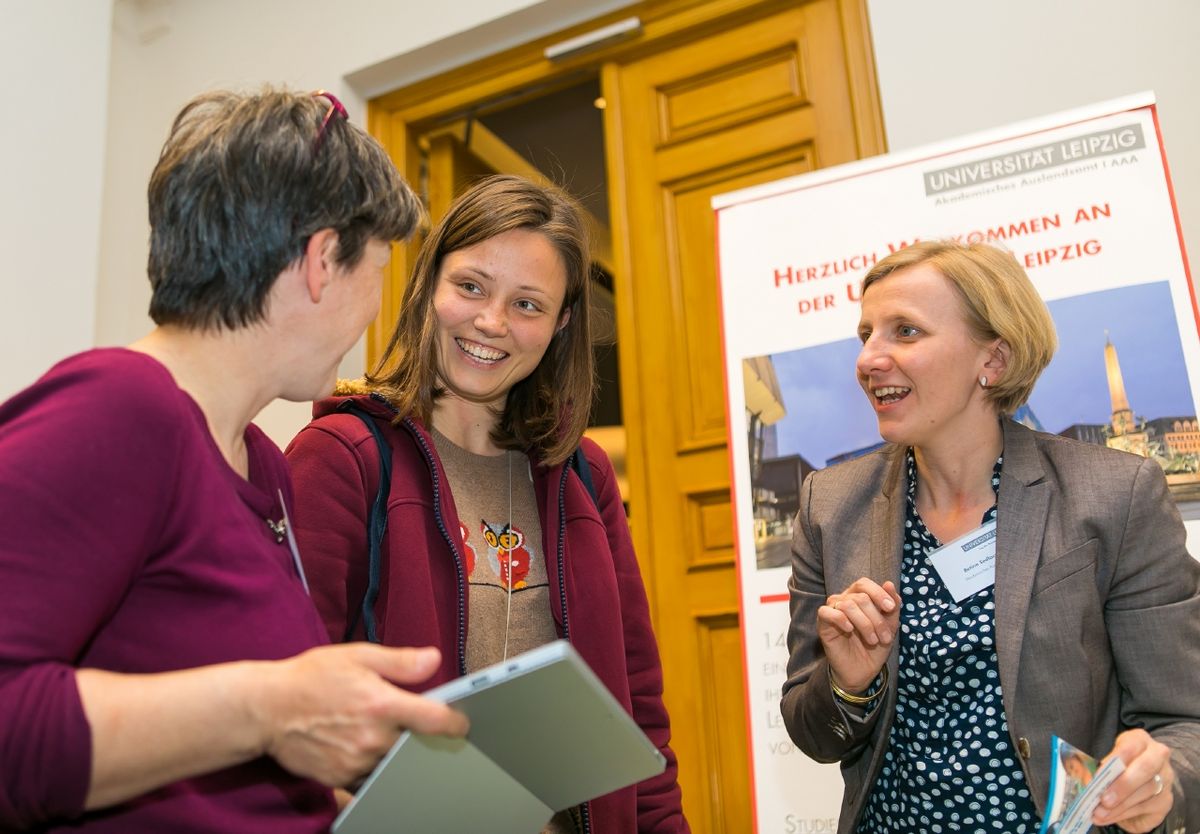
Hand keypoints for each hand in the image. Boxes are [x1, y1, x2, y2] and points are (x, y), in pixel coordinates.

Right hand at [252, 643, 468, 786]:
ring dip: (395, 750)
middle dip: (418, 734)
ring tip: (376, 730)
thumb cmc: (310, 678)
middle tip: (407, 720)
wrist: (266, 709)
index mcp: (382, 704)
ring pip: (394, 762)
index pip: (436, 720)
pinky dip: (373, 764)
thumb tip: (434, 659)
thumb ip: (400, 661)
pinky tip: (361, 745)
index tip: (460, 722)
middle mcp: (373, 737)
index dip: (455, 721)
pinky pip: (371, 776)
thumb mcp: (358, 656)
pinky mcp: (342, 778)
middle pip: (417, 744)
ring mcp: (357, 762)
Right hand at [817, 578, 900, 692]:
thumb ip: (892, 607)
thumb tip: (889, 584)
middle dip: (876, 619)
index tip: (890, 608)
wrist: (863, 672)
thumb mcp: (890, 627)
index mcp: (859, 597)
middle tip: (885, 638)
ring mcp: (832, 611)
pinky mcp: (822, 624)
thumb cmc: (875, 647)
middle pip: (860, 597)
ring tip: (872, 641)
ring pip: (847, 605)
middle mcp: (844, 600)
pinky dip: (841, 619)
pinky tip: (850, 630)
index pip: (864, 584)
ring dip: (864, 624)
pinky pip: (826, 612)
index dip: (877, 593)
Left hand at [1091, 728, 1173, 832]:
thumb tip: (1079, 773)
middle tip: (1103, 799)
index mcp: (1140, 740)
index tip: (1098, 774)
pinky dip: (1123, 814)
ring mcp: (1165, 780)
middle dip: (1122, 785)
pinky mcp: (1166, 801)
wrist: (1141, 781)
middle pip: (1145, 769)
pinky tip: (1107, 817)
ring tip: (1098, 813)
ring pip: (1146, 792)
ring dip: (1119, 805)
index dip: (1115, 760)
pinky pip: (1145, 808)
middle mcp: (1157, 757)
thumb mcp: (1103, 757)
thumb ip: (1091, 762)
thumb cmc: (1117, 764)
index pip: (1130, 746)